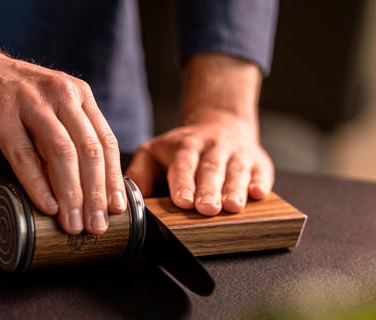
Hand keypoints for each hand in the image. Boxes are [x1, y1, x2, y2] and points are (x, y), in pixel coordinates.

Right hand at [0, 6, 125, 234]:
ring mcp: (31, 103)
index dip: (113, 178)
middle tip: (97, 225)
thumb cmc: (17, 98)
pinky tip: (48, 206)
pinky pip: (24, 156)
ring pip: (62, 153)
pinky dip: (38, 185)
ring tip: (73, 223)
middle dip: (96, 194)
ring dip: (71, 194)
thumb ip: (71, 138)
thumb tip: (89, 187)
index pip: (106, 142)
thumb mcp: (53, 108)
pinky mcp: (1, 115)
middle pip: (89, 150)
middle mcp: (62, 95)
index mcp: (80, 96)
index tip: (117, 208)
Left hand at [126, 109, 273, 214]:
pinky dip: (261, 181)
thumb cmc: (182, 147)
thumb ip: (140, 174)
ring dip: (235, 189)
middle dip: (209, 189)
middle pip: (211, 169)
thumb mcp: (154, 152)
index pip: (183, 164)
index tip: (183, 201)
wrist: (219, 124)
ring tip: (232, 206)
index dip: (183, 182)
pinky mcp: (258, 160)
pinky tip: (259, 193)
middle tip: (207, 209)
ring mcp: (238, 153)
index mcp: (185, 146)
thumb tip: (129, 202)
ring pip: (236, 170)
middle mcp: (213, 147)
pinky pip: (262, 171)